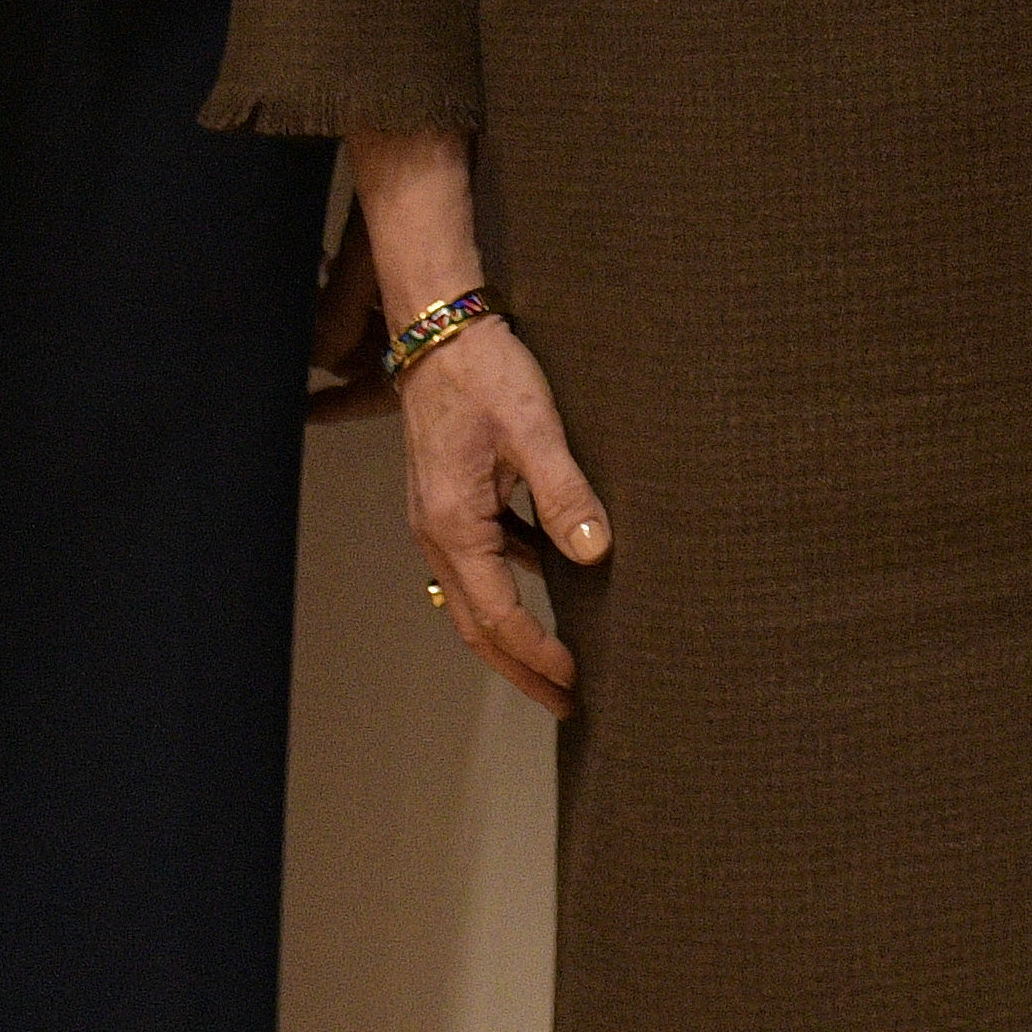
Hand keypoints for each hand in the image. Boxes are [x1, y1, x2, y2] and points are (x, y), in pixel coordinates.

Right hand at [400, 320, 607, 712]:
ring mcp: (437, 519)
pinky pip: (477, 563)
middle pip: (476, 624)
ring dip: (511, 634)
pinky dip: (507, 588)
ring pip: (472, 598)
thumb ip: (565, 494)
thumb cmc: (485, 373)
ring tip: (556, 658)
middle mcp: (436, 533)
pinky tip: (546, 582)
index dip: (537, 655)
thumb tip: (596, 554)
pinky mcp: (447, 500)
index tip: (574, 682)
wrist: (437, 329)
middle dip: (519, 668)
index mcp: (454, 527)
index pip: (499, 616)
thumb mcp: (535, 431)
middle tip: (564, 702)